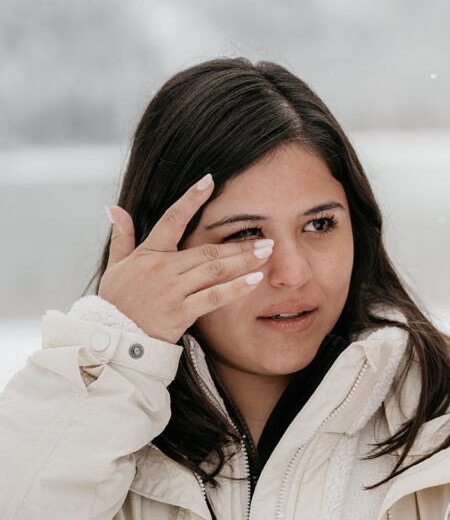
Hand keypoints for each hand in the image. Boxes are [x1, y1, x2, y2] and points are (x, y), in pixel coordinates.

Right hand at [98, 174, 272, 342]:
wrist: (112, 339)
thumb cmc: (116, 303)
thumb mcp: (114, 267)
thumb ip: (121, 237)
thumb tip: (114, 208)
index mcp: (148, 254)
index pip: (172, 219)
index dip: (190, 199)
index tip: (209, 180)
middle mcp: (161, 268)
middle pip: (207, 250)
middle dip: (239, 244)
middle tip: (266, 238)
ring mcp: (172, 290)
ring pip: (214, 270)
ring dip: (244, 261)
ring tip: (268, 253)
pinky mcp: (180, 311)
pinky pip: (213, 297)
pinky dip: (236, 288)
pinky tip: (255, 280)